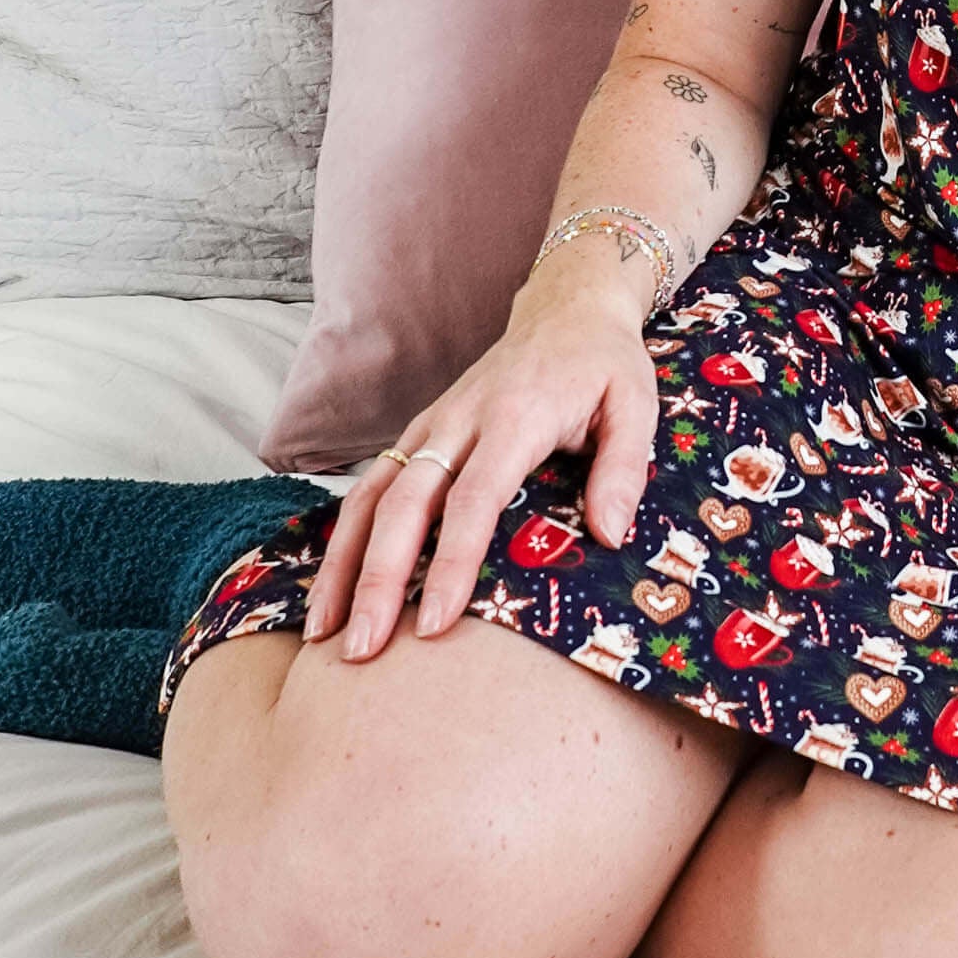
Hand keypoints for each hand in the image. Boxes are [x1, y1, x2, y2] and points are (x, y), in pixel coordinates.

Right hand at [303, 260, 661, 662]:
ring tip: (322, 633)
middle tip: (362, 650)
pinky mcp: (419, 432)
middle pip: (406, 503)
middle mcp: (461, 419)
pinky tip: (330, 587)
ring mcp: (432, 424)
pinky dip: (344, 536)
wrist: (566, 307)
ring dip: (343, 563)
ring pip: (373, 494)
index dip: (453, 561)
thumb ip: (623, 466)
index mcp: (516, 416)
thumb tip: (610, 534)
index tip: (436, 623)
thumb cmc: (603, 365)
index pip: (475, 497)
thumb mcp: (635, 403)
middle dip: (379, 578)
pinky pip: (371, 485)